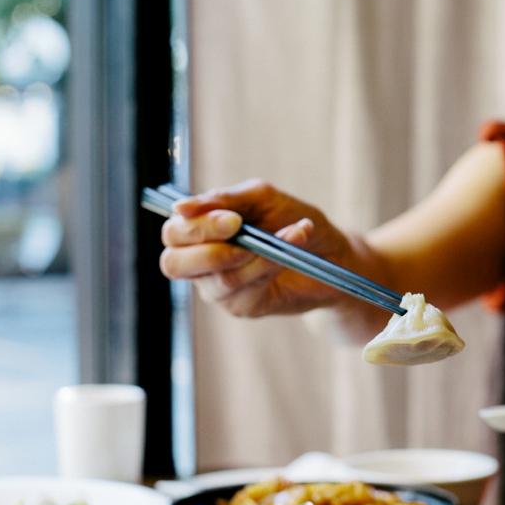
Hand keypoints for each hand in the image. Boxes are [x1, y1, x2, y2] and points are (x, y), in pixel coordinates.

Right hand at [159, 179, 359, 316]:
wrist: (331, 251)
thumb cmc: (290, 218)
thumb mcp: (261, 197)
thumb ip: (224, 199)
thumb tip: (179, 208)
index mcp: (197, 233)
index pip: (173, 234)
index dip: (196, 227)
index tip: (233, 220)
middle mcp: (200, 264)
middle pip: (175, 264)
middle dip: (211, 249)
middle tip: (243, 232)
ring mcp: (219, 289)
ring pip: (220, 279)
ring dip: (257, 255)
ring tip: (290, 234)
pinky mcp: (243, 307)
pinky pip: (247, 291)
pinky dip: (271, 267)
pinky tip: (291, 250)